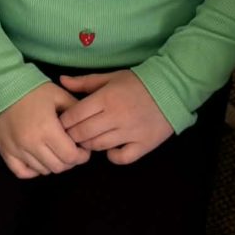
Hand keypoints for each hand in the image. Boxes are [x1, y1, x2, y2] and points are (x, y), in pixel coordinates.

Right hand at [0, 82, 88, 179]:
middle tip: (71, 150)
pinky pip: (22, 172)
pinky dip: (33, 170)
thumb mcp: (60, 95)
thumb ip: (77, 113)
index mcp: (47, 129)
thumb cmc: (34, 89)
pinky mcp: (5, 151)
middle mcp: (31, 143)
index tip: (83, 149)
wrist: (3, 85)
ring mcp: (16, 149)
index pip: (71, 156)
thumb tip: (87, 130)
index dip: (82, 156)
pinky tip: (38, 159)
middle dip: (69, 161)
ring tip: (55, 151)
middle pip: (58, 167)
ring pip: (43, 170)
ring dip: (53, 164)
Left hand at [56, 70, 173, 164]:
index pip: (74, 116)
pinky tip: (111, 149)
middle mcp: (116, 116)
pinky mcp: (144, 144)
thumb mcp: (111, 77)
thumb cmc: (138, 83)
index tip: (62, 124)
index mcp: (106, 98)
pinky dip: (113, 156)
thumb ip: (85, 82)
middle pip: (83, 133)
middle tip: (71, 136)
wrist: (172, 88)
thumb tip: (61, 80)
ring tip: (89, 140)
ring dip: (89, 145)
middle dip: (72, 136)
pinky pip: (122, 158)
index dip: (64, 122)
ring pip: (99, 146)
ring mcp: (130, 132)